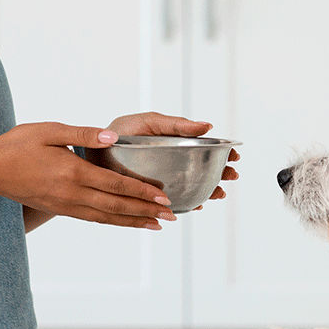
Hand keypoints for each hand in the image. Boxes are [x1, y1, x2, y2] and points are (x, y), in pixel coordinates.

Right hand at [0, 122, 175, 228]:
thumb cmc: (18, 145)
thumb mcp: (50, 130)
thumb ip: (84, 134)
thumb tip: (113, 137)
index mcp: (73, 172)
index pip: (115, 185)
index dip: (141, 191)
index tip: (163, 196)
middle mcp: (72, 194)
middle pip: (117, 207)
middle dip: (146, 211)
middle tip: (171, 215)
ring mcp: (66, 206)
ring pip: (107, 218)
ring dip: (134, 222)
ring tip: (157, 225)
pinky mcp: (61, 210)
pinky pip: (94, 219)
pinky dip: (114, 223)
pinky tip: (127, 223)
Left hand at [106, 112, 239, 208]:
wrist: (94, 152)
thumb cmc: (121, 132)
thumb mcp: (149, 123)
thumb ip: (176, 125)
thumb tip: (207, 126)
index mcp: (174, 143)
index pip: (204, 148)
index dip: (221, 152)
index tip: (234, 156)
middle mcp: (172, 163)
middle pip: (204, 170)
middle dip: (220, 174)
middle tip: (231, 176)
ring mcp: (164, 180)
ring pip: (193, 187)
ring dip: (209, 191)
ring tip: (218, 194)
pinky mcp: (153, 196)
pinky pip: (174, 202)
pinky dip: (188, 204)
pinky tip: (196, 204)